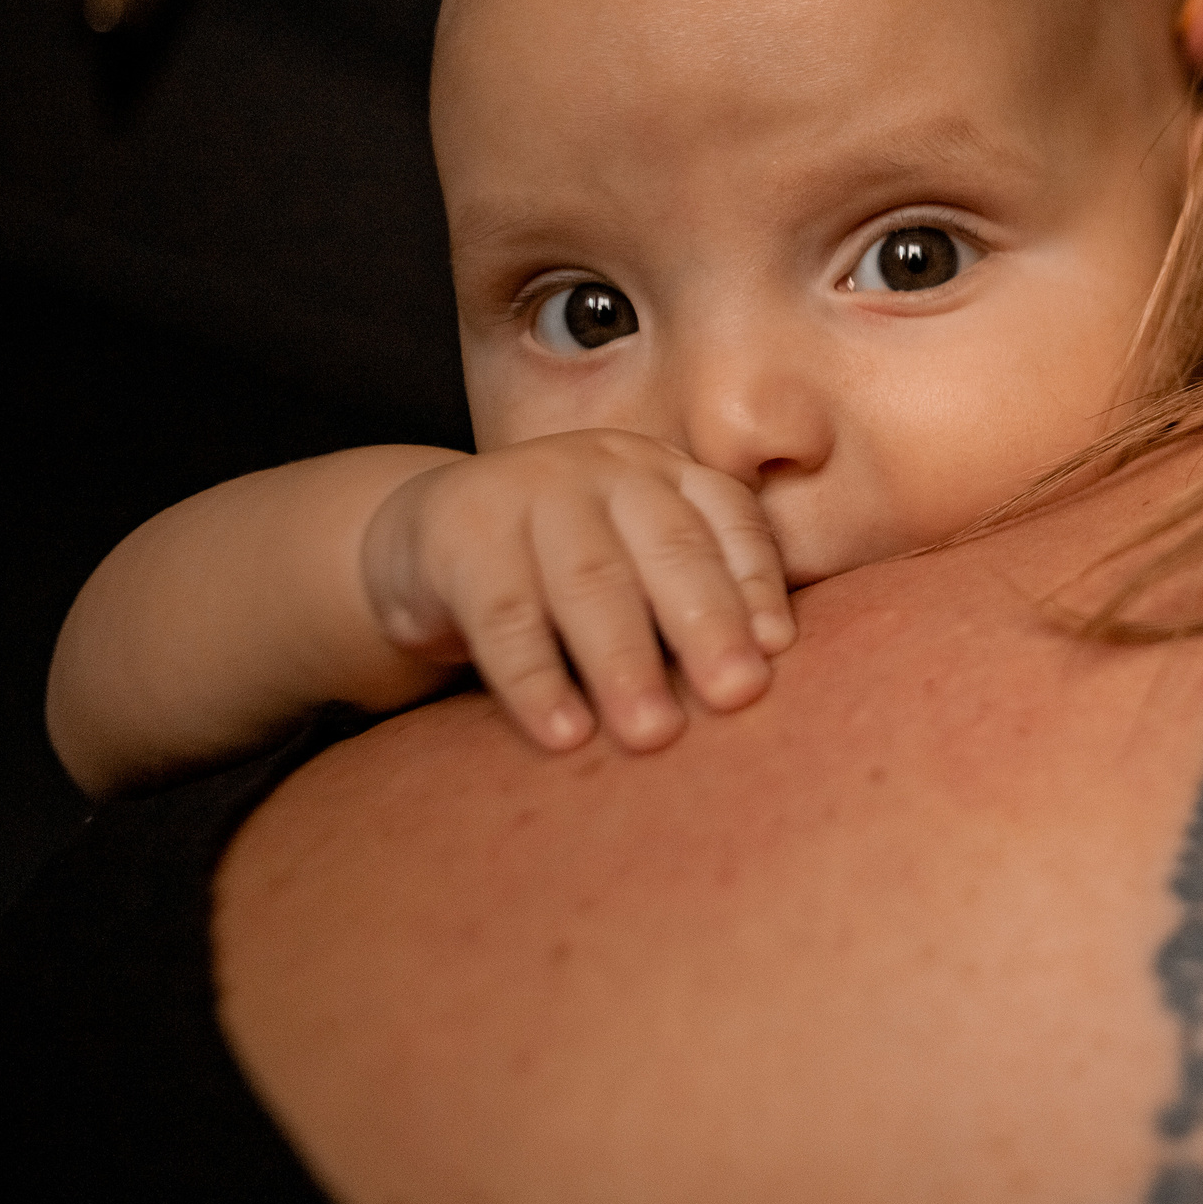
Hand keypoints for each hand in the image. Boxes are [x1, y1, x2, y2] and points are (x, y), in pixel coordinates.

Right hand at [360, 430, 795, 752]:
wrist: (423, 538)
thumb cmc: (561, 571)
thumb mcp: (633, 566)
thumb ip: (694, 602)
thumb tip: (766, 674)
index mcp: (665, 473)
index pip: (728, 520)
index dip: (758, 582)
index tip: (779, 649)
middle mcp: (607, 470)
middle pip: (670, 548)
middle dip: (708, 625)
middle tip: (737, 695)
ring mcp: (531, 490)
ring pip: (591, 581)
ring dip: (625, 662)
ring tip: (653, 734)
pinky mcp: (459, 533)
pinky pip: (504, 615)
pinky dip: (537, 679)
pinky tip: (565, 733)